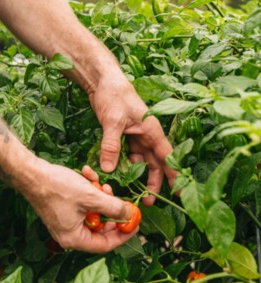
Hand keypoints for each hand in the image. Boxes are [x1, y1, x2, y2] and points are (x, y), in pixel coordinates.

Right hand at [23, 158, 136, 252]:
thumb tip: (130, 214)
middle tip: (116, 195)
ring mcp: (65, 221)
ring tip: (99, 182)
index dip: (124, 233)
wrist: (31, 173)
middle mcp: (69, 234)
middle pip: (100, 228)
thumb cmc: (57, 187)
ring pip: (93, 212)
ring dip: (99, 196)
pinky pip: (83, 204)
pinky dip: (88, 190)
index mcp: (74, 239)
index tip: (135, 222)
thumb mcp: (91, 197)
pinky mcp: (63, 209)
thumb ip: (113, 207)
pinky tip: (87, 174)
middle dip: (110, 209)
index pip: (106, 244)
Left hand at [88, 72, 176, 205]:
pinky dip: (125, 165)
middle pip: (155, 163)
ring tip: (133, 193)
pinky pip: (128, 154)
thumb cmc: (114, 96)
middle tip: (146, 201)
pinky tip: (119, 176)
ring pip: (142, 161)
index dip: (174, 174)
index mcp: (152, 130)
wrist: (103, 81)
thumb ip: (111, 145)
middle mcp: (147, 135)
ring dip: (138, 176)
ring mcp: (136, 135)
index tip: (179, 193)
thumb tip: (108, 170)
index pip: (167, 156)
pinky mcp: (124, 135)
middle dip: (153, 182)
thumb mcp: (112, 121)